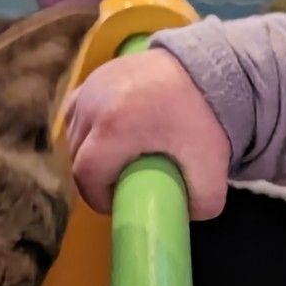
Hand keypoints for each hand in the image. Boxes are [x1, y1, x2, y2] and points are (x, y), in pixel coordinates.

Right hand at [63, 46, 231, 217]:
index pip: (86, 175)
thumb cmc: (205, 116)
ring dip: (90, 151)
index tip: (117, 201)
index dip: (98, 196)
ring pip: (74, 133)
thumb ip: (201, 204)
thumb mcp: (211, 168)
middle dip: (96, 177)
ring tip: (119, 158)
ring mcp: (90, 86)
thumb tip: (181, 219)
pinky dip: (88, 128)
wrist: (208, 66)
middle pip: (76, 155)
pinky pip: (77, 112)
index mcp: (114, 128)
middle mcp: (94, 104)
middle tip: (123, 183)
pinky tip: (110, 134)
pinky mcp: (93, 76)